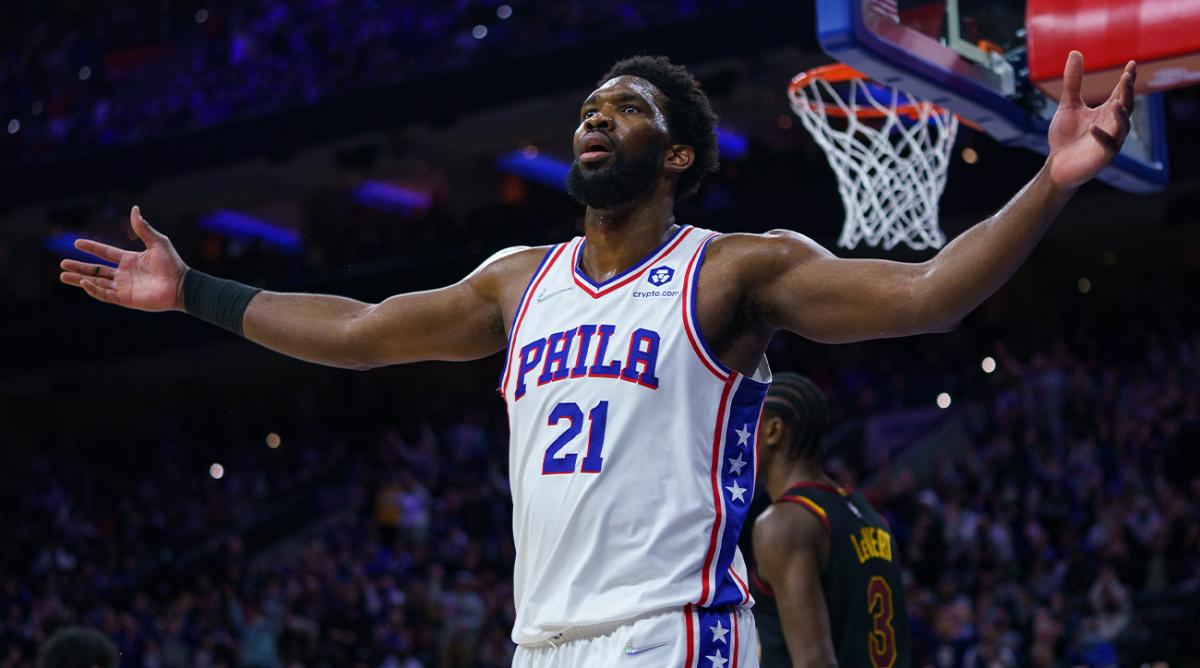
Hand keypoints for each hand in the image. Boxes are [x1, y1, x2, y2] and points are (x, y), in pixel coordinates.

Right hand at [59, 205, 187, 311]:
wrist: (181, 285)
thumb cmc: (172, 264)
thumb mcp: (157, 242)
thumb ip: (143, 227)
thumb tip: (134, 208)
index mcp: (130, 260)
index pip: (105, 253)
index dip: (91, 248)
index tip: (76, 243)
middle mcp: (124, 273)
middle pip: (96, 270)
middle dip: (79, 267)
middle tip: (62, 264)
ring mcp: (124, 287)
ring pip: (96, 283)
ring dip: (80, 279)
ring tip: (63, 275)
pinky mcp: (126, 299)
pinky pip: (105, 294)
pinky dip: (93, 289)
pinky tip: (83, 282)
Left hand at [1047, 51, 1135, 189]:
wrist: (1056, 165)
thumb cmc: (1066, 136)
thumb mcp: (1068, 105)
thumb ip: (1073, 81)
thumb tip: (1075, 52)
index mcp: (1107, 112)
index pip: (1121, 92)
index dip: (1127, 79)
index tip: (1131, 63)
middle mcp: (1113, 124)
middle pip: (1125, 105)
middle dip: (1127, 92)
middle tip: (1126, 76)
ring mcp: (1110, 141)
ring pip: (1123, 126)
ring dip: (1121, 115)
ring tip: (1116, 103)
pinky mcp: (1103, 157)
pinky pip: (1108, 146)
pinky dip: (1101, 136)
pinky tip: (1093, 127)